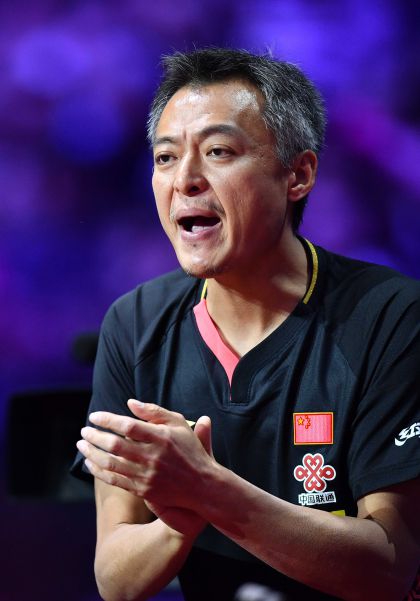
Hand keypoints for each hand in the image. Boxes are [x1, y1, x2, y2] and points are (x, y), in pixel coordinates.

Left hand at [77, 400, 214, 530]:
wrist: (201, 485)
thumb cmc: (190, 449)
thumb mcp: (178, 423)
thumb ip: (154, 412)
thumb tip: (130, 403)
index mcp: (161, 437)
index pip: (128, 426)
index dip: (108, 420)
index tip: (94, 416)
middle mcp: (152, 456)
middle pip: (115, 445)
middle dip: (95, 436)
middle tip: (84, 430)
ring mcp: (147, 475)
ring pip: (111, 464)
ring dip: (92, 453)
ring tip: (82, 445)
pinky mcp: (143, 490)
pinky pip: (115, 480)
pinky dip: (99, 471)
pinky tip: (90, 463)